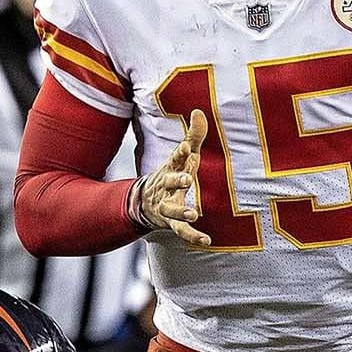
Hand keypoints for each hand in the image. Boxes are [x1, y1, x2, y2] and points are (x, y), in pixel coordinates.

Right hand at [130, 110, 212, 247]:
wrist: (145, 203)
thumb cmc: (171, 174)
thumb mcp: (183, 156)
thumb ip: (194, 136)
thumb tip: (199, 111)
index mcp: (171, 168)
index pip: (175, 158)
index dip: (182, 153)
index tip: (188, 147)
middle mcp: (166, 186)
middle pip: (169, 181)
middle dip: (177, 179)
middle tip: (187, 178)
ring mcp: (167, 205)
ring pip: (171, 209)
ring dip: (181, 211)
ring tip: (193, 214)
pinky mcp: (171, 223)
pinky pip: (181, 232)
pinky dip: (193, 236)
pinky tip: (206, 240)